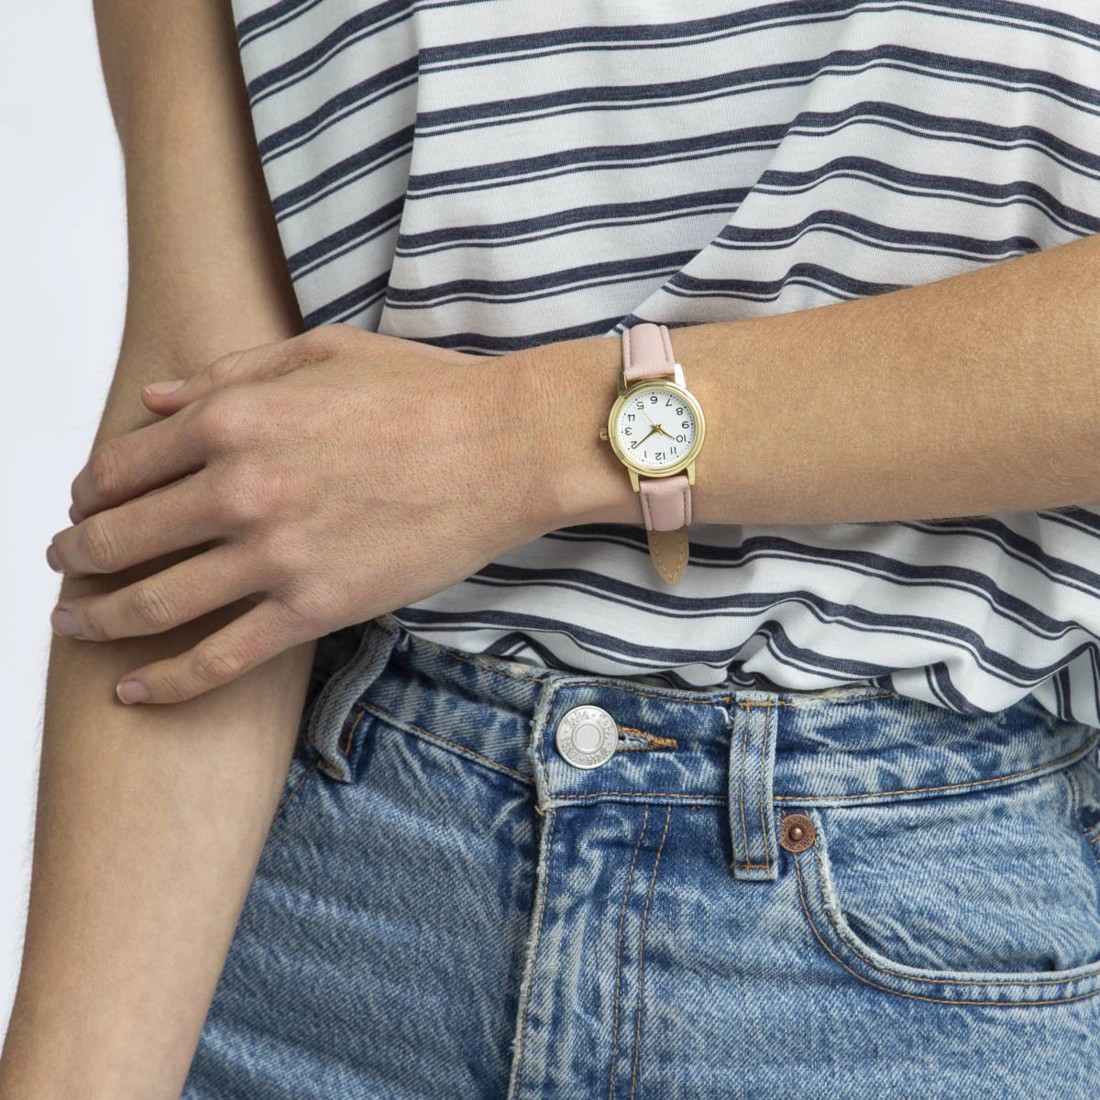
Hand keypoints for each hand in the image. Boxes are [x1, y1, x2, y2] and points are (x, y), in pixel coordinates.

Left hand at [45, 324, 548, 703]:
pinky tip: (132, 689)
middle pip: (119, 537)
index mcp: (234, 418)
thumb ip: (227, 376)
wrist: (509, 447)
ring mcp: (275, 554)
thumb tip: (150, 402)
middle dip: (76, 555)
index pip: (121, 465)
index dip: (88, 491)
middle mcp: (238, 488)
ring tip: (76, 625)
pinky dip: (166, 681)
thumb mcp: (320, 354)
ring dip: (98, 618)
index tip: (84, 506)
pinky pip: (220, 659)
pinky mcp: (315, 609)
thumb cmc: (426, 393)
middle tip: (63, 566)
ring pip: (153, 603)